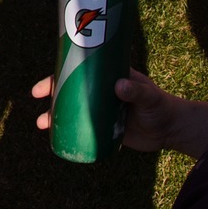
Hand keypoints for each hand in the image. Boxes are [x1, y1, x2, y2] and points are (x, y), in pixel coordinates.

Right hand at [31, 68, 188, 153]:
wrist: (171, 130)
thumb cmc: (161, 107)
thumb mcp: (149, 97)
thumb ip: (136, 91)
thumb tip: (118, 86)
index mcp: (107, 76)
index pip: (79, 70)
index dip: (59, 73)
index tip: (46, 82)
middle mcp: (100, 91)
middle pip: (70, 88)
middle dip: (51, 93)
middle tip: (36, 98)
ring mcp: (100, 109)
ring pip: (72, 110)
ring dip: (55, 115)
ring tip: (42, 125)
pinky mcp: (104, 127)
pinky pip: (81, 128)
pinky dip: (67, 132)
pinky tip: (56, 138)